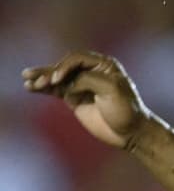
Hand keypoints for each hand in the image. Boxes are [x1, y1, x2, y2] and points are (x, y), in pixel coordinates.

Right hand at [21, 51, 151, 148]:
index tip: (57, 80)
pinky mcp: (75, 98)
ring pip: (58, 78)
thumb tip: (67, 83)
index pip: (77, 58)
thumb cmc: (125, 109)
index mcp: (104, 64)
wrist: (130, 132)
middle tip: (35, 79)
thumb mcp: (111, 90)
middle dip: (49, 72)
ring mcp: (81, 85)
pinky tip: (31, 87)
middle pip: (64, 66)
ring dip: (42, 78)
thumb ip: (88, 80)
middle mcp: (91, 71)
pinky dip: (44, 88)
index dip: (64, 66)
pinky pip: (56, 90)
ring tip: (26, 79)